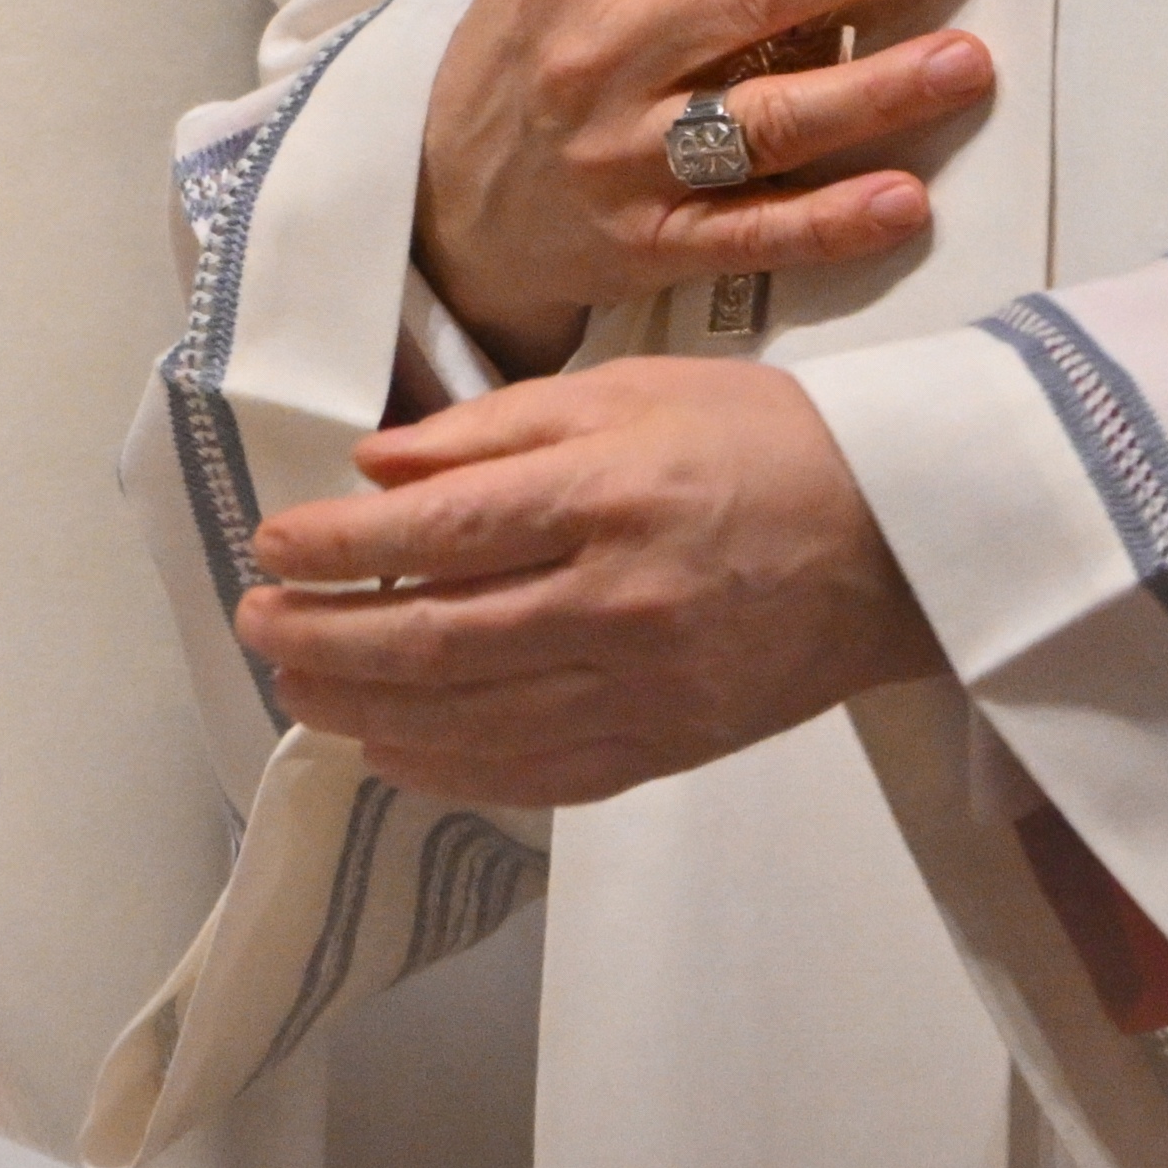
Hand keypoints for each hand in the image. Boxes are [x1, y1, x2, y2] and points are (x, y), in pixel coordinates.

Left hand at [235, 355, 945, 804]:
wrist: (911, 541)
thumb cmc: (767, 447)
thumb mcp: (626, 394)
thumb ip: (490, 432)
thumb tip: (374, 468)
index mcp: (606, 499)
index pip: (432, 534)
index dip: (332, 547)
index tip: (271, 545)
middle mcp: (620, 603)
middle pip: (431, 639)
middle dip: (321, 637)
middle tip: (257, 623)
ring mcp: (648, 688)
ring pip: (470, 720)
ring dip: (362, 707)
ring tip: (298, 682)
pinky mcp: (673, 745)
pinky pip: (538, 774)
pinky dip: (449, 769)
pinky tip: (389, 748)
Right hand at [413, 0, 995, 370]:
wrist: (441, 200)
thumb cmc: (532, 34)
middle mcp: (596, 51)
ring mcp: (620, 155)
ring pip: (758, 116)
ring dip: (870, 90)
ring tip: (971, 60)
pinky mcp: (644, 245)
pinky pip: (746, 235)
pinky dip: (824, 222)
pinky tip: (903, 202)